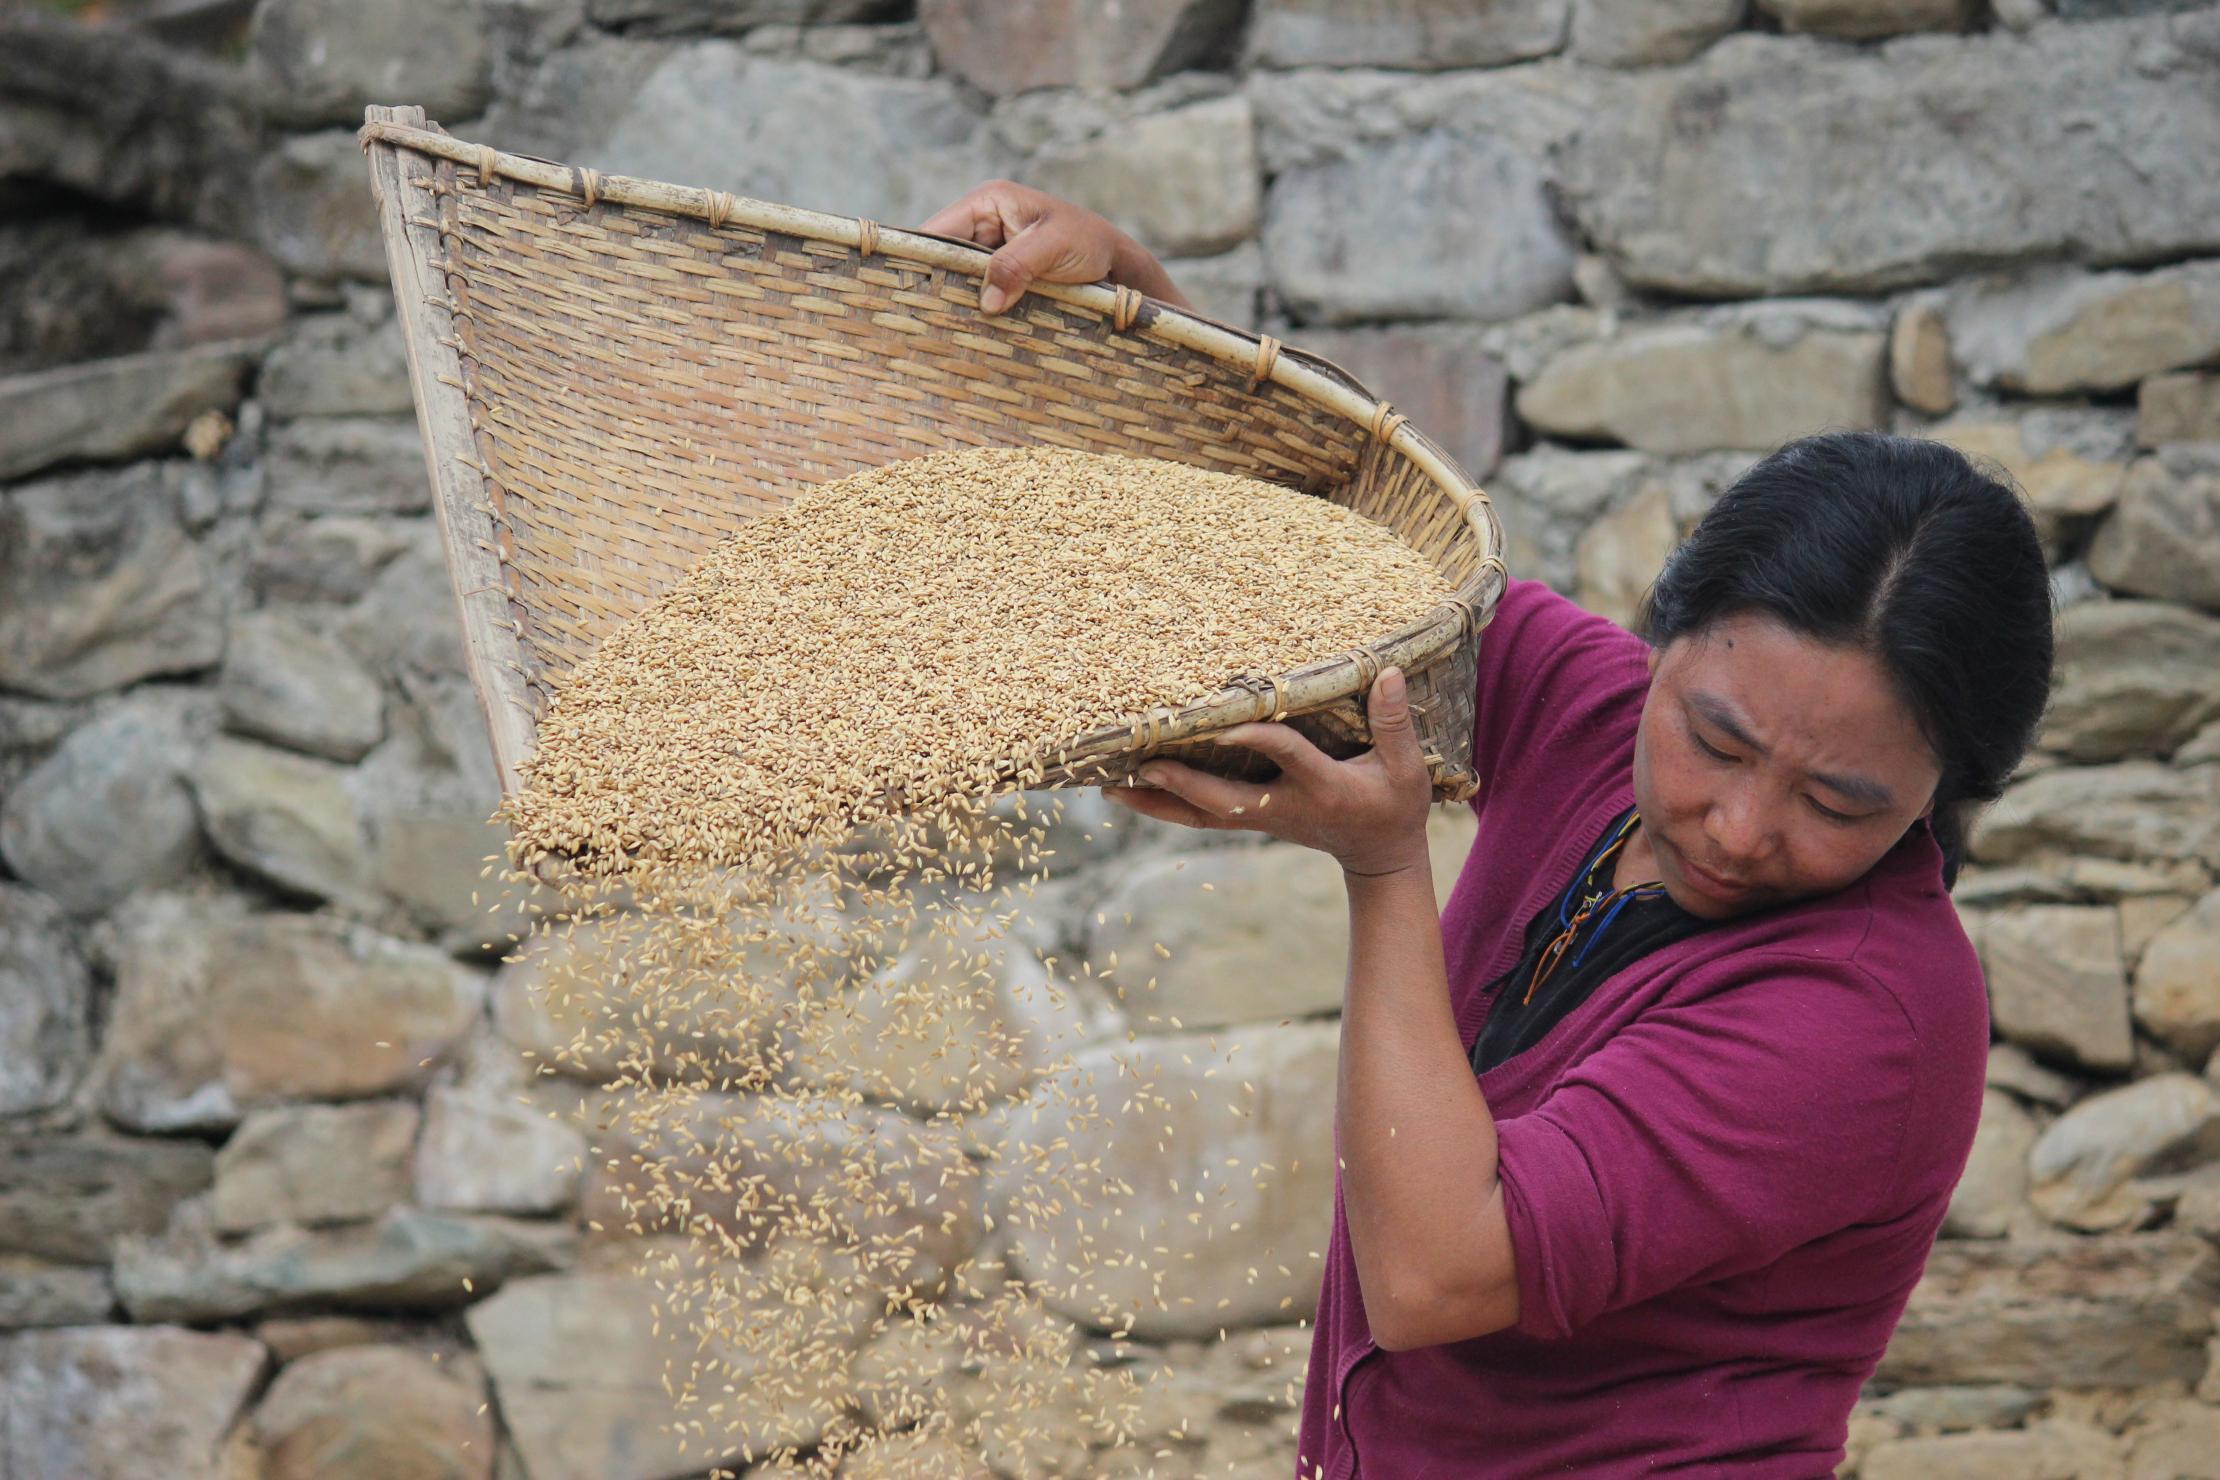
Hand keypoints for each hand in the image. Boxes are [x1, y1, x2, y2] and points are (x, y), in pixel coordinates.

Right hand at [917, 180, 1193, 314]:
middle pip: (942, 256)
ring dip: (954, 301)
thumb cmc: (1090, 244)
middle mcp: (983, 223)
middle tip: (921, 319)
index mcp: (989, 201)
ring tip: (937, 330)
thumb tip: (985, 302)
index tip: (904, 289)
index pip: (938, 230)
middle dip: (935, 284)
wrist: (1120, 267)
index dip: (919, 257)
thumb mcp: (1054, 247)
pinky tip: (964, 331)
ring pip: (958, 278)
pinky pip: (977, 291)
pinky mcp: (1003, 276)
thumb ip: (1017, 265)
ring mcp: (991, 252)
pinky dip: (973, 309)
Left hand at [1104, 667, 1435, 878]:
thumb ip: (1394, 723)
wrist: (1378, 856)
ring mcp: (1262, 818)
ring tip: (1110, 787)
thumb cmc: (1394, 805)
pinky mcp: (1251, 819)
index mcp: (1322, 789)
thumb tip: (1389, 672)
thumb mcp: (1406, 769)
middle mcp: (1283, 807)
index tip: (1229, 723)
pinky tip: (1130, 792)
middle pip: (1224, 801)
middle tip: (1144, 765)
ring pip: (1201, 815)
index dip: (1259, 741)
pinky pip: (1200, 815)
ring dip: (1156, 803)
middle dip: (1184, 784)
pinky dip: (1164, 805)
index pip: (1287, 759)